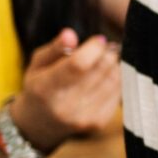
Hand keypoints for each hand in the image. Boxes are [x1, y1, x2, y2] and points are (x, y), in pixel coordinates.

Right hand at [10, 29, 121, 150]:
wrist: (41, 123)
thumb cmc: (40, 86)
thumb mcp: (38, 63)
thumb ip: (54, 48)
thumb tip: (70, 34)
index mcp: (45, 88)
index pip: (78, 65)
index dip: (94, 48)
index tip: (99, 39)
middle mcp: (64, 107)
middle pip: (100, 71)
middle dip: (106, 53)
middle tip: (103, 48)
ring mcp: (83, 118)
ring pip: (113, 80)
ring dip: (113, 65)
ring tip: (104, 60)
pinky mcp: (98, 123)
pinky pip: (118, 94)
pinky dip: (116, 81)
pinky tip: (105, 77)